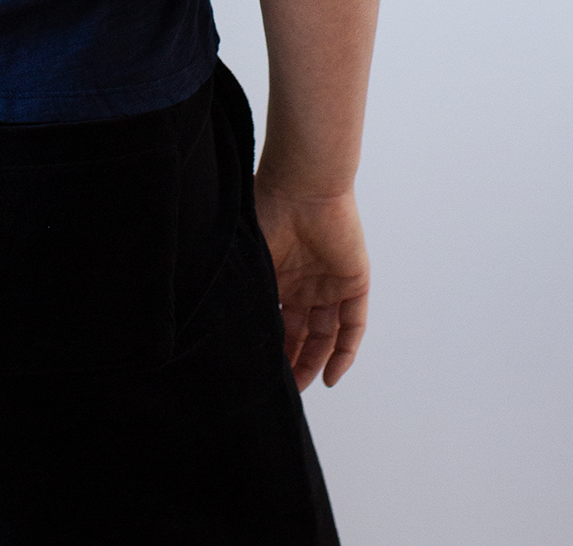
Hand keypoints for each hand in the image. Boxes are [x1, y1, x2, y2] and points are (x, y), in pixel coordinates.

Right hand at [253, 182, 368, 390]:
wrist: (305, 184)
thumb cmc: (269, 209)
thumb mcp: (250, 254)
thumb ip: (244, 286)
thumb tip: (218, 324)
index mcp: (279, 273)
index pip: (276, 318)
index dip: (270, 344)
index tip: (258, 371)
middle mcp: (304, 281)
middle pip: (301, 332)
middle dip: (291, 361)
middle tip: (279, 389)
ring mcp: (330, 283)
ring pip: (325, 334)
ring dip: (315, 361)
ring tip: (301, 387)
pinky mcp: (354, 282)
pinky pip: (353, 326)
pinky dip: (344, 352)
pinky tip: (331, 376)